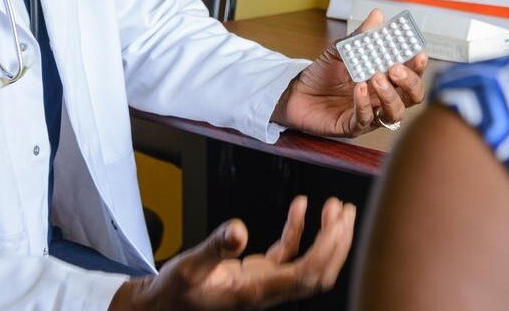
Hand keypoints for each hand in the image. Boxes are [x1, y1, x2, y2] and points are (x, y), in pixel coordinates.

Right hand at [111, 196, 355, 310]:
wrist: (163, 307)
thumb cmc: (175, 292)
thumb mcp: (190, 267)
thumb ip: (215, 248)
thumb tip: (239, 229)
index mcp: (257, 292)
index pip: (306, 275)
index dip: (327, 249)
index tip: (336, 221)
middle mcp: (268, 290)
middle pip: (318, 273)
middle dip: (338, 243)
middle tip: (345, 209)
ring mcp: (266, 282)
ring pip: (309, 264)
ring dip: (326, 237)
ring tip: (336, 206)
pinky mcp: (259, 274)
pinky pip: (288, 253)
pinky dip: (298, 230)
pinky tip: (300, 207)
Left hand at [271, 9, 427, 136]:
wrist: (296, 93)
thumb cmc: (322, 73)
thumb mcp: (341, 50)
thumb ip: (360, 36)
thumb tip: (377, 15)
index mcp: (385, 78)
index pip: (411, 74)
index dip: (418, 66)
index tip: (419, 53)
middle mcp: (383, 98)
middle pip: (412, 96)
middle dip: (409, 82)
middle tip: (396, 68)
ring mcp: (371, 113)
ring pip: (395, 113)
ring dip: (390, 96)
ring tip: (376, 78)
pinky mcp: (353, 126)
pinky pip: (366, 119)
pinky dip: (365, 104)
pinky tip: (359, 89)